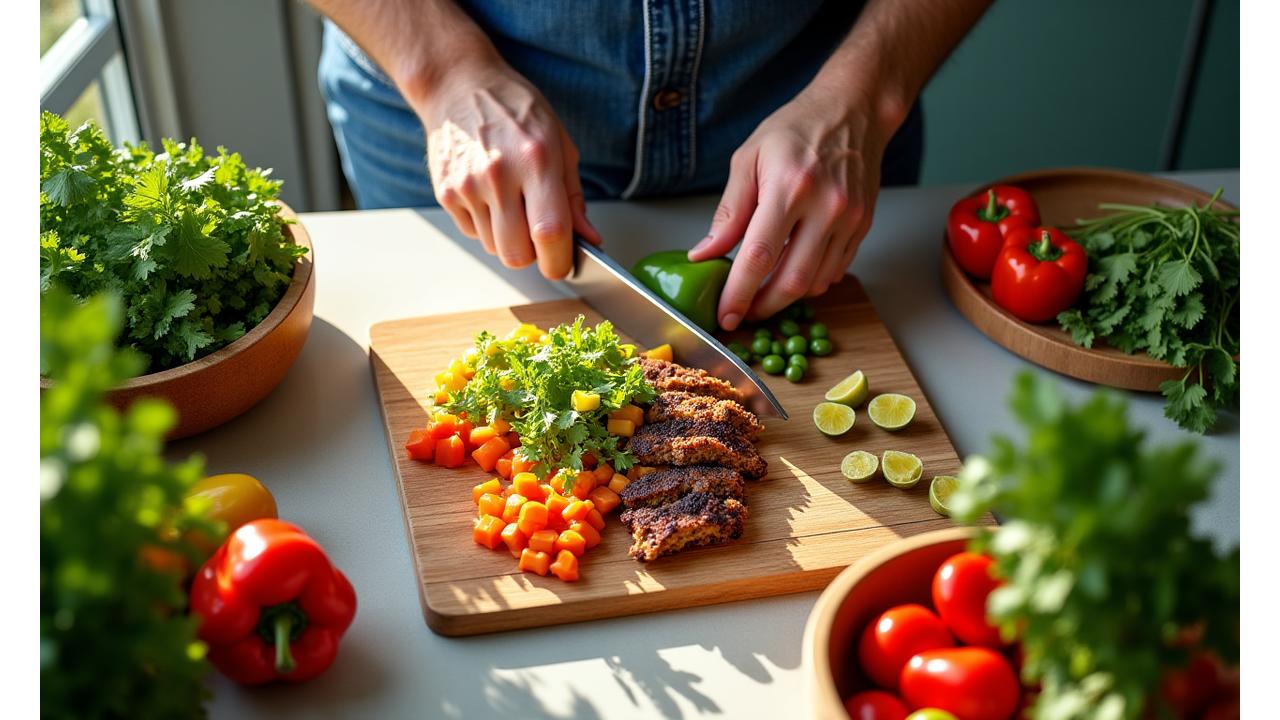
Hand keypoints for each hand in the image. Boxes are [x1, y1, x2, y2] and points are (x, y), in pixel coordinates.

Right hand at [419, 61, 600, 279]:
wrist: (459, 87)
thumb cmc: (516, 112)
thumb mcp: (559, 144)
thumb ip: (573, 198)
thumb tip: (589, 240)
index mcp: (536, 160)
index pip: (549, 232)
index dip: (559, 260)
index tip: (564, 264)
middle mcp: (498, 175)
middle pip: (516, 254)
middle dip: (533, 255)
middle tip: (539, 235)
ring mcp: (466, 186)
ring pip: (494, 248)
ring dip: (509, 239)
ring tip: (512, 203)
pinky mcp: (445, 193)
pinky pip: (474, 234)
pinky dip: (487, 226)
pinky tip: (489, 196)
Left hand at [688, 89, 890, 329]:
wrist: (853, 112)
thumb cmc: (796, 129)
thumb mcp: (748, 159)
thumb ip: (728, 211)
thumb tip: (704, 254)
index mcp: (790, 187)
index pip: (759, 256)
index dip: (739, 293)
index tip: (725, 314)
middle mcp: (825, 207)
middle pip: (791, 280)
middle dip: (762, 306)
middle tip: (742, 312)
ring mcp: (849, 219)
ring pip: (814, 283)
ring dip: (785, 298)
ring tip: (762, 293)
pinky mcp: (862, 226)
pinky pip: (833, 272)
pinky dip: (809, 282)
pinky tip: (791, 272)